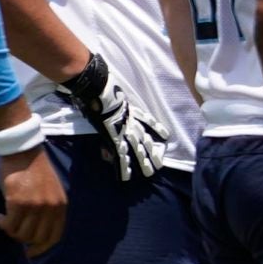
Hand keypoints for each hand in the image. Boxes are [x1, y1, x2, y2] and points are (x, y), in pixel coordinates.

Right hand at [0, 143, 64, 254]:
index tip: (30, 253)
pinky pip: (9, 225)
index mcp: (61, 207)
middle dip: (22, 239)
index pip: (54, 237)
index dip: (42, 248)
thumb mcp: (49, 192)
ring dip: (10, 231)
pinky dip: (2, 224)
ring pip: (21, 234)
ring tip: (4, 221)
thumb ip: (46, 210)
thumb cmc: (34, 172)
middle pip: (36, 238)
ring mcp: (36, 207)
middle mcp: (51, 209)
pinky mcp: (19, 203)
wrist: (24, 153)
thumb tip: (33, 232)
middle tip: (12, 230)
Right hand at [55, 53, 168, 180]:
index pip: (148, 121)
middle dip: (152, 152)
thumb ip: (117, 102)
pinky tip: (125, 177)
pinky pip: (119, 154)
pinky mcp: (113, 136)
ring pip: (137, 149)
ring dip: (143, 162)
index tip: (166, 135)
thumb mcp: (113, 95)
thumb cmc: (102, 87)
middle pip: (145, 140)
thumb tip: (117, 106)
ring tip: (150, 173)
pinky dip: (121, 166)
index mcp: (130, 111)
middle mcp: (130, 122)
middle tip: (161, 164)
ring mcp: (123, 130)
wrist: (96, 86)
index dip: (157, 128)